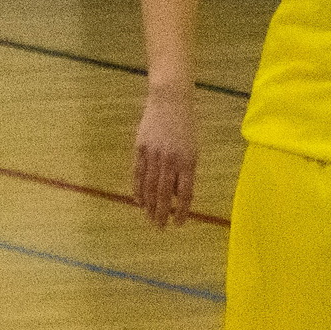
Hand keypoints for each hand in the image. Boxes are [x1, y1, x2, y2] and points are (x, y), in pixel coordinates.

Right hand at [133, 87, 199, 226]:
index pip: (184, 193)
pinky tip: (138, 202)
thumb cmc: (186, 126)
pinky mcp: (140, 149)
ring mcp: (153, 154)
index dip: (181, 211)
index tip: (178, 224)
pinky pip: (138, 174)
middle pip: (163, 194)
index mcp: (187, 161)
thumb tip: (176, 196)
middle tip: (159, 228)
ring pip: (148, 186)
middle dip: (161, 213)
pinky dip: (137, 190)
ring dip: (148, 206)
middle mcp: (170, 160)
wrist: (170, 101)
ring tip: (149, 219)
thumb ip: (186, 172)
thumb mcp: (193, 149)